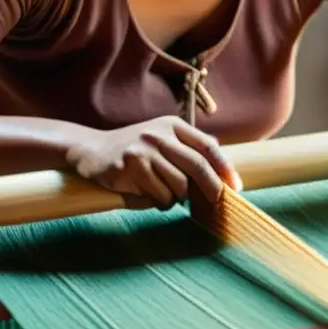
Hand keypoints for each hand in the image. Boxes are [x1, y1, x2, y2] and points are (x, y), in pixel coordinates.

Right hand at [65, 116, 241, 209]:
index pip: (207, 146)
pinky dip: (159, 202)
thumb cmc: (135, 148)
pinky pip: (157, 196)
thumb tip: (223, 163)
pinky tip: (148, 194)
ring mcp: (142, 151)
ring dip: (177, 197)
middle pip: (197, 166)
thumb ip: (189, 146)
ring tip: (164, 193)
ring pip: (178, 186)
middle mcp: (158, 135)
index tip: (235, 185)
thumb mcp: (162, 137)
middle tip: (218, 202)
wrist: (92, 150)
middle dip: (212, 188)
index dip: (224, 167)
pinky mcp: (128, 169)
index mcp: (172, 126)